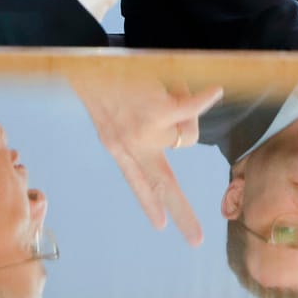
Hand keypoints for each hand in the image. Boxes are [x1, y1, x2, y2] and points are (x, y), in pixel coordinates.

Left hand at [70, 75, 223, 245]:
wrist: (84, 57)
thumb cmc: (100, 74)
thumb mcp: (113, 109)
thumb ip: (144, 126)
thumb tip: (181, 136)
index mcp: (115, 145)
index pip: (136, 182)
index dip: (150, 203)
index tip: (160, 225)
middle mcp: (129, 145)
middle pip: (163, 186)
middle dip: (181, 214)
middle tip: (197, 240)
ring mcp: (144, 132)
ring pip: (186, 137)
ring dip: (186, 111)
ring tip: (164, 85)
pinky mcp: (157, 111)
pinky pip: (191, 109)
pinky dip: (203, 99)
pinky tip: (214, 90)